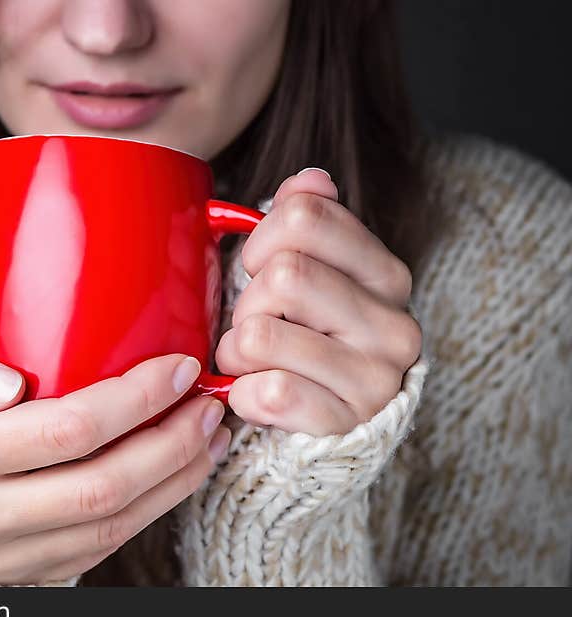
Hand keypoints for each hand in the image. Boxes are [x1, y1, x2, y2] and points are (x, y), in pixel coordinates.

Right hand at [0, 345, 229, 584]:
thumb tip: (8, 384)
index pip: (63, 429)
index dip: (135, 399)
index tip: (178, 368)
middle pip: (99, 488)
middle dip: (170, 445)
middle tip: (207, 406)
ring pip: (107, 529)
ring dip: (173, 482)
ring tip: (208, 439)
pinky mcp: (21, 575)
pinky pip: (98, 551)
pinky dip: (149, 511)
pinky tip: (175, 474)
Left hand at [215, 168, 422, 434]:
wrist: (328, 422)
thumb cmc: (306, 334)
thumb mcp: (309, 271)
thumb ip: (308, 221)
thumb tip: (311, 179)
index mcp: (385, 273)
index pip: (306, 216)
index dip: (262, 237)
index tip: (259, 264)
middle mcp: (394, 324)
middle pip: (283, 275)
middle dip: (246, 301)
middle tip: (255, 321)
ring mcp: (377, 378)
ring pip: (260, 336)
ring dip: (236, 350)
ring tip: (253, 360)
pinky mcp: (346, 423)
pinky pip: (267, 393)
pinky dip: (242, 393)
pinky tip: (256, 393)